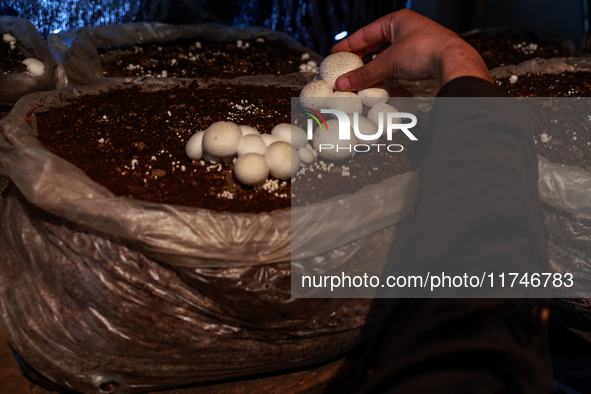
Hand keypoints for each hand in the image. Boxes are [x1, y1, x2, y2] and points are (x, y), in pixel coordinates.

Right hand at [331, 9, 490, 90]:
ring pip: (389, 56)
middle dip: (362, 57)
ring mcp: (417, 43)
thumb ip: (365, 74)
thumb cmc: (427, 51)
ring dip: (375, 68)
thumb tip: (345, 82)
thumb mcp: (389, 62)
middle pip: (377, 44)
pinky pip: (400, 65)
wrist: (454, 63)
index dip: (349, 44)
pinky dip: (389, 73)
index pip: (366, 32)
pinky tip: (383, 82)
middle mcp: (408, 29)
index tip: (337, 53)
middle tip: (348, 67)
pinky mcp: (424, 58)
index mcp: (397, 20)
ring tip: (363, 78)